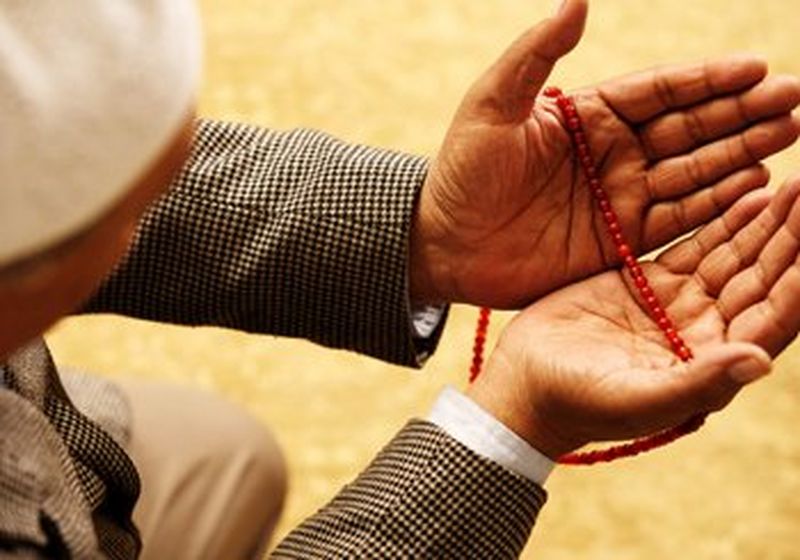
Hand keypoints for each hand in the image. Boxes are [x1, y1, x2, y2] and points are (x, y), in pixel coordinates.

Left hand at [410, 0, 799, 307]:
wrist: (446, 244)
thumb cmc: (462, 172)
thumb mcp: (490, 106)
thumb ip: (534, 55)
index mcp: (589, 114)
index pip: (660, 90)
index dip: (708, 79)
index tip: (757, 67)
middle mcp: (614, 152)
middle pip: (689, 127)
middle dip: (741, 112)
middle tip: (793, 100)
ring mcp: (621, 197)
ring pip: (694, 171)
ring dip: (742, 153)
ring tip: (788, 134)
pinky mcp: (621, 241)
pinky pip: (678, 219)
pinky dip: (716, 205)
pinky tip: (755, 187)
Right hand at [467, 177, 799, 457]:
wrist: (528, 382)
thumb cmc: (579, 403)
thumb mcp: (638, 398)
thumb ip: (698, 382)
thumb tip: (761, 363)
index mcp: (713, 363)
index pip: (773, 317)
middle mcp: (706, 331)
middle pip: (761, 279)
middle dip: (790, 237)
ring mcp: (678, 303)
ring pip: (732, 256)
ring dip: (764, 223)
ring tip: (794, 185)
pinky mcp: (649, 282)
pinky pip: (694, 245)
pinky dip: (722, 220)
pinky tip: (750, 193)